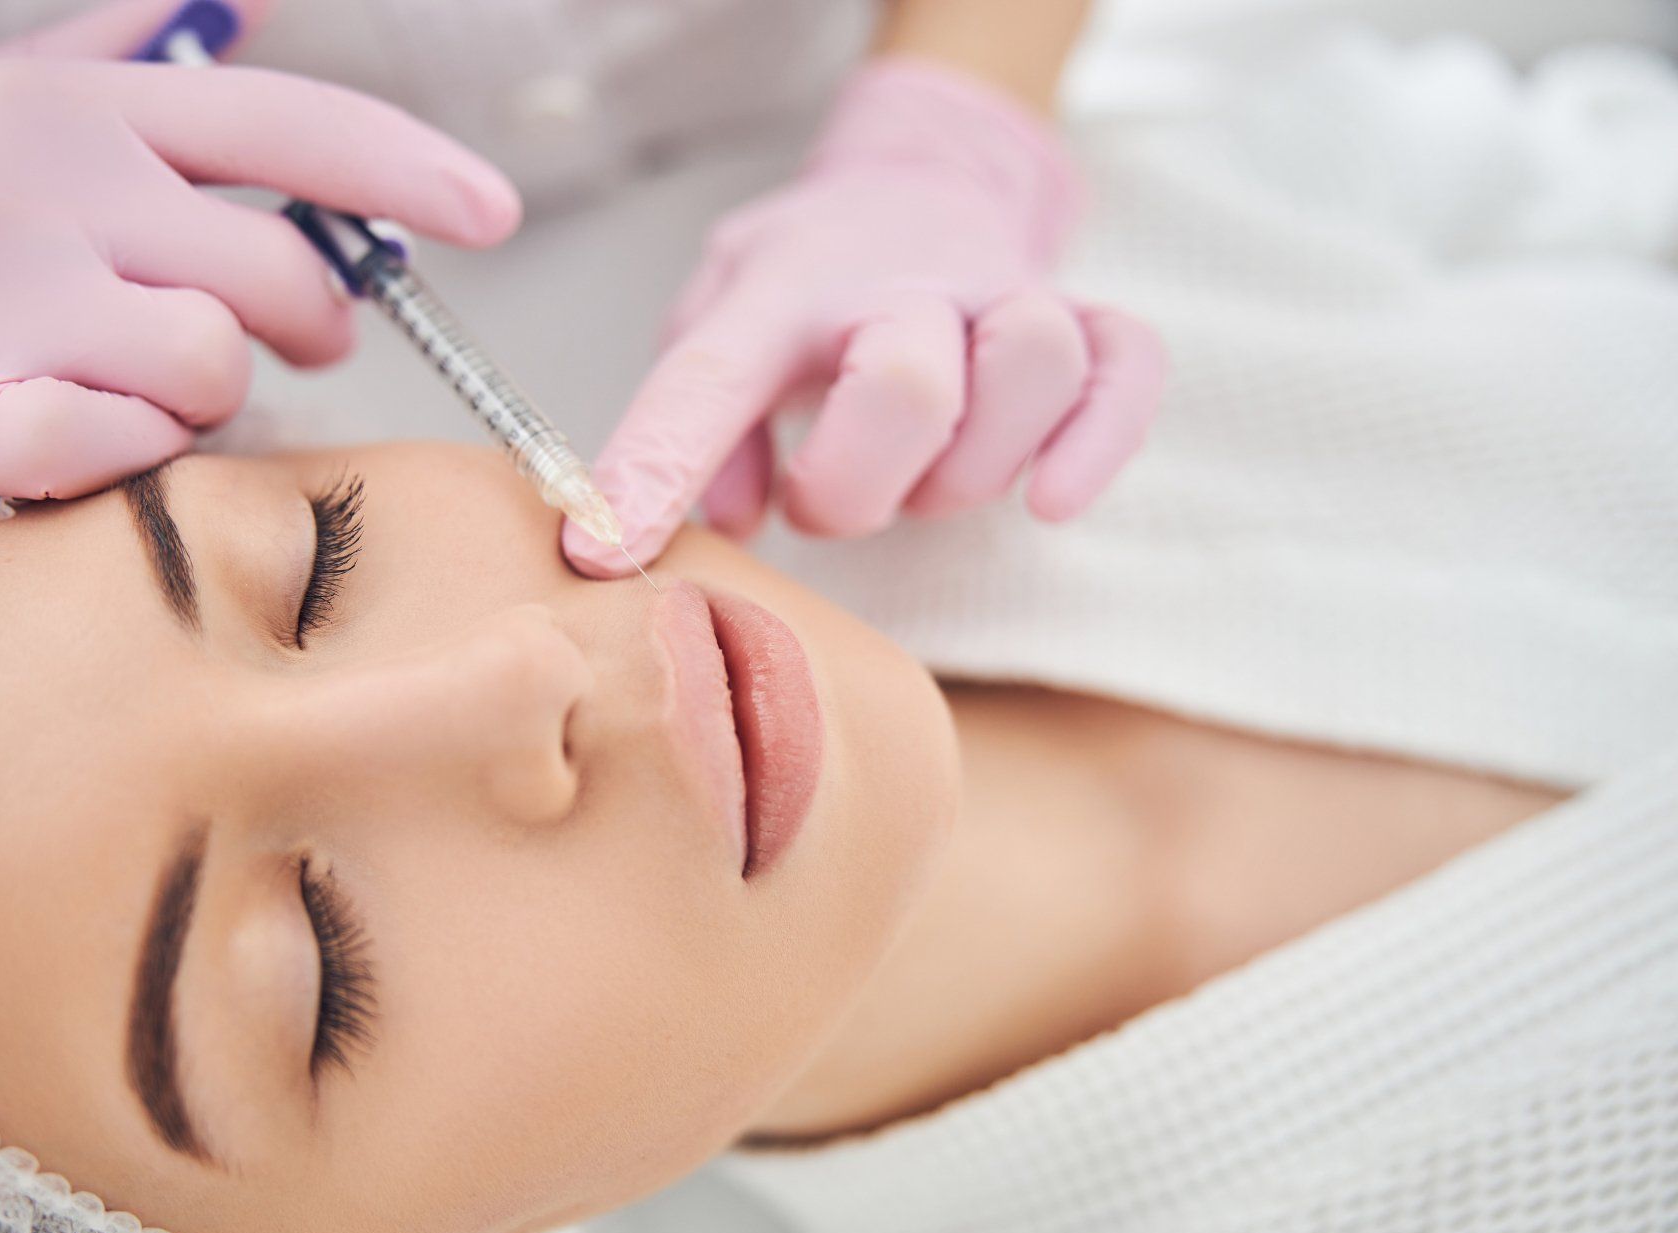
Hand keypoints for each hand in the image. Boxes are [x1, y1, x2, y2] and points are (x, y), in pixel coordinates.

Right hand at [0, 0, 521, 498]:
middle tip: (285, 342)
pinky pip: (116, 449)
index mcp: (82, 111)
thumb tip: (244, 0)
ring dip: (202, 398)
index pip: (290, 126)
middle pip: (277, 274)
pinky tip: (72, 436)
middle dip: (305, 325)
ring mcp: (1, 294)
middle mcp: (52, 183)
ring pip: (213, 366)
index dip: (410, 171)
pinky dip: (118, 458)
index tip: (496, 212)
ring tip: (139, 384)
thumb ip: (122, 48)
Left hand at [564, 56, 1162, 575]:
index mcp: (786, 289)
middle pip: (906, 386)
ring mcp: (1005, 298)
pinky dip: (1094, 445)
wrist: (921, 185)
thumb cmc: (810, 283)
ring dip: (970, 469)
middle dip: (858, 487)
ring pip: (1028, 371)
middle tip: (827, 502)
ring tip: (925, 480)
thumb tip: (717, 522)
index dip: (655, 471)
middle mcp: (904, 283)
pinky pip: (1124, 375)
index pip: (710, 377)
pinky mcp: (1089, 327)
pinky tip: (1049, 501)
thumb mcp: (722, 322)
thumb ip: (698, 423)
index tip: (600, 555)